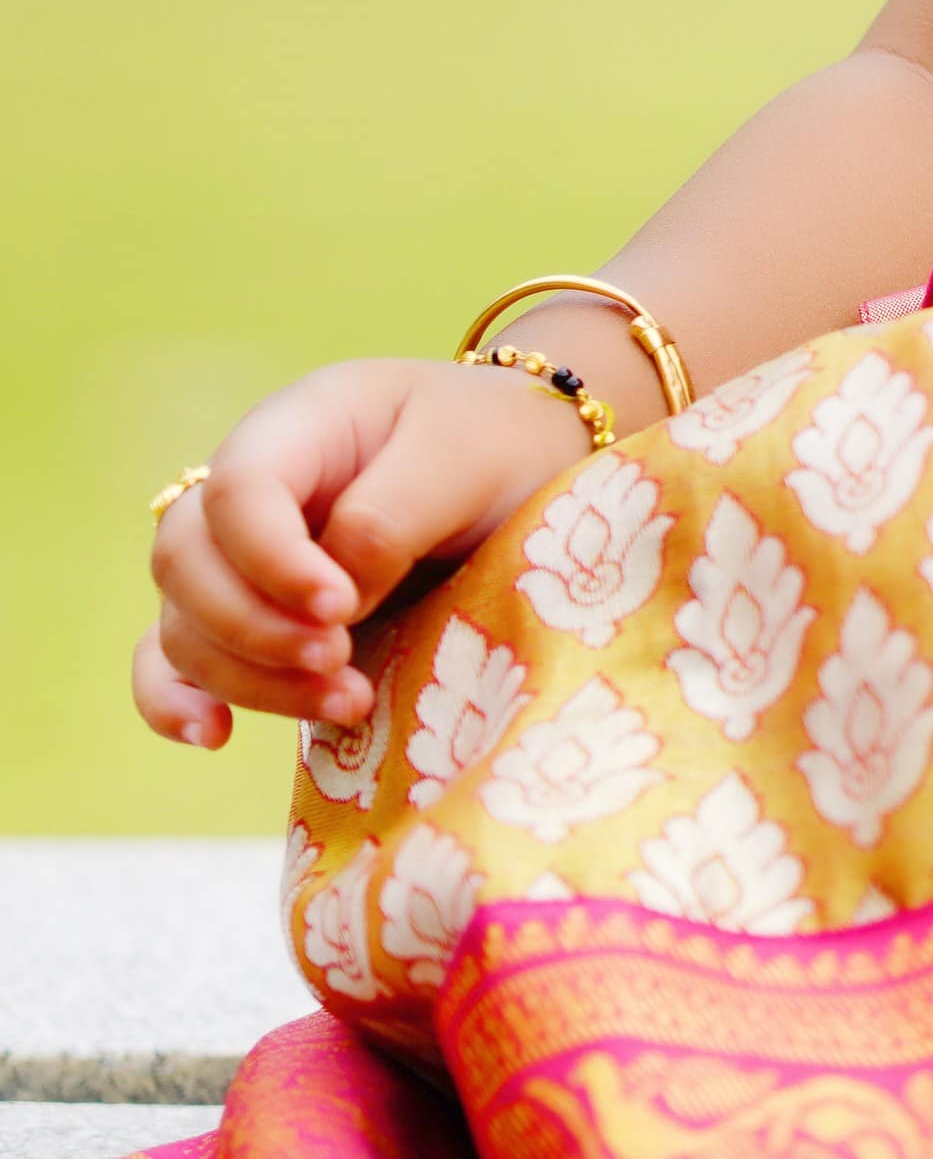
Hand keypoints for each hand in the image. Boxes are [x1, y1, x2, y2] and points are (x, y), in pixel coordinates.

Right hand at [134, 360, 594, 749]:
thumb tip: (332, 604)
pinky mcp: (252, 613)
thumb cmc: (500, 444)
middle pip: (188, 562)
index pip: (237, 491)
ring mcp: (240, 554)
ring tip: (347, 704)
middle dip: (253, 627)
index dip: (271, 559)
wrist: (533, 460)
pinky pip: (174, 658)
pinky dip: (177, 699)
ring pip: (185, 622)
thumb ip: (388, 520)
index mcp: (299, 425)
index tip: (341, 607)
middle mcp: (250, 489)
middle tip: (338, 659)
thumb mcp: (464, 459)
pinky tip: (215, 734)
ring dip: (247, 677)